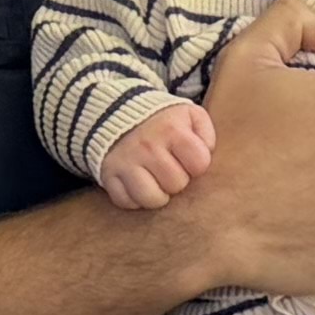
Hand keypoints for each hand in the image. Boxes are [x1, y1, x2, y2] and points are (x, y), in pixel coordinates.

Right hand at [93, 99, 214, 210]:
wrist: (118, 112)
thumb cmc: (162, 120)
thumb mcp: (189, 115)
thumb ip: (206, 133)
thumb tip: (206, 155)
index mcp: (172, 130)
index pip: (199, 164)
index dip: (197, 165)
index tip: (188, 159)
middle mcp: (148, 146)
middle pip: (176, 184)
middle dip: (177, 180)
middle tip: (170, 169)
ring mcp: (126, 162)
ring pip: (151, 199)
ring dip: (157, 194)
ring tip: (157, 181)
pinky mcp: (108, 174)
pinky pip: (126, 202)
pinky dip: (134, 199)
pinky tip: (138, 184)